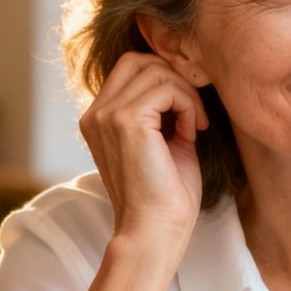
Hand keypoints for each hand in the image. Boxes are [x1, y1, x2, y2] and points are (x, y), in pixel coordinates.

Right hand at [79, 51, 208, 257]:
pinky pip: (167, 88)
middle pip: (140, 59)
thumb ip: (163, 108)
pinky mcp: (126, 121)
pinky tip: (192, 133)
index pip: (131, 67)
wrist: (156, 231)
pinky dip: (188, 105)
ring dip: (186, 95)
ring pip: (156, 70)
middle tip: (194, 114)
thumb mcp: (163, 140)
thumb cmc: (165, 193)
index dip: (166, 79)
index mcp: (99, 118)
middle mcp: (96, 113)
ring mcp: (107, 115)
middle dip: (175, 79)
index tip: (187, 112)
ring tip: (194, 127)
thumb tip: (183, 77)